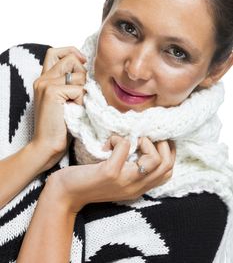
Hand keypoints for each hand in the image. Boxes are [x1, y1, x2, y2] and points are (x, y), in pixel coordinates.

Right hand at [31, 46, 86, 170]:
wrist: (47, 145)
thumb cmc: (60, 126)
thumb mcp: (65, 100)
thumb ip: (70, 83)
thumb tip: (87, 69)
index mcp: (44, 79)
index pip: (55, 52)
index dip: (71, 52)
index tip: (82, 62)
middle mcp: (43, 78)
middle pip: (71, 59)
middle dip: (83, 73)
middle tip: (80, 93)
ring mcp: (46, 84)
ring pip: (79, 74)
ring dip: (83, 91)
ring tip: (75, 106)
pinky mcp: (52, 92)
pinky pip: (79, 89)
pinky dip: (81, 101)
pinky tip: (74, 112)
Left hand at [44, 135, 175, 212]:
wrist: (65, 194)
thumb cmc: (89, 181)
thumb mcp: (116, 178)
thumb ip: (130, 168)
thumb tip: (139, 142)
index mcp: (138, 187)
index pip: (168, 172)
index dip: (169, 152)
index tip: (157, 140)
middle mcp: (135, 187)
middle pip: (167, 166)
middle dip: (162, 145)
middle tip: (145, 138)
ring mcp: (124, 180)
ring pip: (154, 160)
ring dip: (146, 142)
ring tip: (132, 141)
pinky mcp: (110, 172)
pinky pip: (124, 147)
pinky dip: (117, 139)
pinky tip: (108, 143)